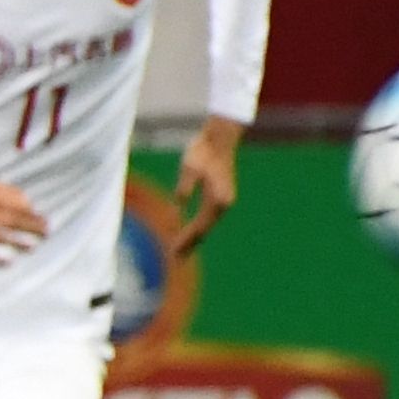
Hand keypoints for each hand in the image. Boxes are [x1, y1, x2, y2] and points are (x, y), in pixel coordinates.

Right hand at [0, 181, 47, 260]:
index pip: (14, 206)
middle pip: (7, 220)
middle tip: (46, 234)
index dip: (31, 215)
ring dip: (15, 242)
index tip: (47, 223)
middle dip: (28, 227)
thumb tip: (32, 210)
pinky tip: (9, 263)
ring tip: (32, 248)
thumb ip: (14, 195)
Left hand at [169, 120, 242, 254]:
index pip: (199, 226)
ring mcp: (225, 200)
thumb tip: (178, 205)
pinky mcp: (222, 196)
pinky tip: (191, 233)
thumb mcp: (189, 167)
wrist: (220, 139)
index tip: (174, 252)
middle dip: (190, 244)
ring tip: (181, 251)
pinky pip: (209, 217)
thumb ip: (185, 187)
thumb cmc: (203, 151)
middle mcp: (224, 203)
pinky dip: (199, 226)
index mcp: (217, 199)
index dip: (185, 240)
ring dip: (195, 237)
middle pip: (204, 229)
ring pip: (207, 224)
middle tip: (176, 259)